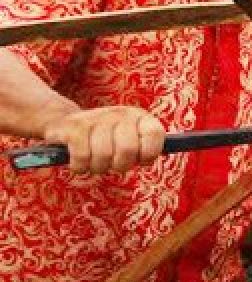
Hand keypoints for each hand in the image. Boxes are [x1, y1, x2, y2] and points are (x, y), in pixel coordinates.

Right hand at [41, 106, 165, 173]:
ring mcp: (96, 118)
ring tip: (95, 162)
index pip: (155, 135)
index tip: (140, 159)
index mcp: (139, 117)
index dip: (149, 153)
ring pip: (103, 156)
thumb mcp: (130, 140)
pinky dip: (80, 167)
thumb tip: (157, 157)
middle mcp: (119, 114)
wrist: (64, 124)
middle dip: (120, 165)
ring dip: (97, 167)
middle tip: (113, 163)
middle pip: (128, 150)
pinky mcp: (73, 127)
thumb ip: (146, 148)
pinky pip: (82, 158)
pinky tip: (79, 162)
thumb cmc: (106, 140)